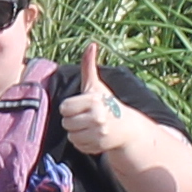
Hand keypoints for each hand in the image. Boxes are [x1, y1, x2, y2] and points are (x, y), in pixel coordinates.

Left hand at [53, 41, 131, 165]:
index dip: (70, 107)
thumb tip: (91, 44)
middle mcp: (97, 117)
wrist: (126, 126)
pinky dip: (83, 143)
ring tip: (88, 126)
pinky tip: (92, 136)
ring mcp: (99, 134)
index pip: (65, 108)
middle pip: (66, 123)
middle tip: (85, 117)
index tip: (81, 106)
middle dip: (73, 120)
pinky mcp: (99, 147)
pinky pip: (78, 146)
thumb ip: (88, 66)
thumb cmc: (106, 103)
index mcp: (94, 101)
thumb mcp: (96, 86)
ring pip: (71, 135)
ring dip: (77, 132)